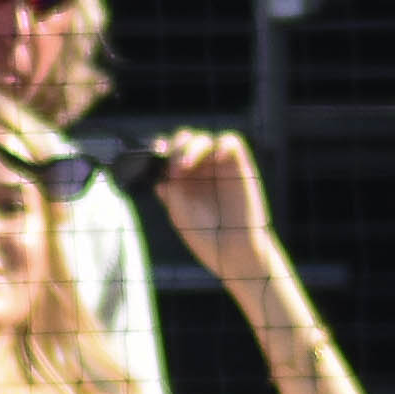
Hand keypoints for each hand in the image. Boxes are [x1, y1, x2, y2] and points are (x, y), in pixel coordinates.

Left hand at [144, 130, 281, 283]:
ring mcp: (219, 167)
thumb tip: (159, 181)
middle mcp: (200, 170)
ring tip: (184, 165)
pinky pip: (232, 143)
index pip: (170, 152)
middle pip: (186, 140)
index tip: (154, 156)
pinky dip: (223, 144)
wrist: (234, 254)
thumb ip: (170, 194)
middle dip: (175, 145)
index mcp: (182, 179)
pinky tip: (215, 157)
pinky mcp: (240, 168)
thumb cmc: (207, 239)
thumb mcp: (180, 215)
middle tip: (172, 166)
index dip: (161, 149)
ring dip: (193, 145)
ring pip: (206, 139)